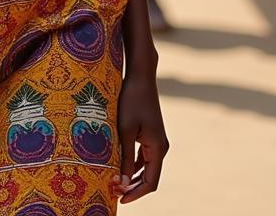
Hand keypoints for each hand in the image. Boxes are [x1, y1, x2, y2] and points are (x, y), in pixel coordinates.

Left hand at [111, 73, 168, 202]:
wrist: (140, 76)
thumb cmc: (131, 100)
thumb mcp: (125, 130)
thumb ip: (125, 158)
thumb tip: (122, 183)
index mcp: (158, 148)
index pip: (150, 182)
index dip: (136, 194)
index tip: (120, 199)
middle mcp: (161, 146)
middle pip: (149, 177)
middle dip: (132, 187)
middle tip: (114, 192)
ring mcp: (157, 140)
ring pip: (146, 167)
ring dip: (132, 176)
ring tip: (114, 181)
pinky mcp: (150, 133)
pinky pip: (143, 155)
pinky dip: (133, 163)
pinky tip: (119, 165)